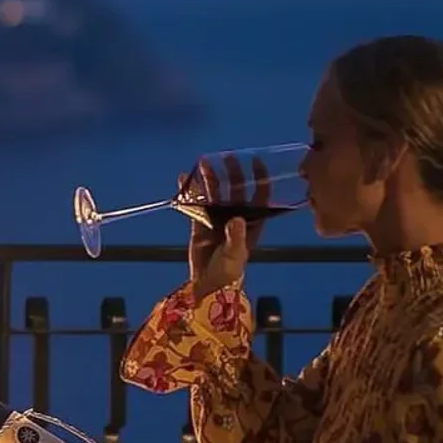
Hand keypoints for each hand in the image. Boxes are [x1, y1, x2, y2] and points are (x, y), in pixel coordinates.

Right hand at [185, 154, 269, 299]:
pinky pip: (195, 203)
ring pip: (214, 193)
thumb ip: (236, 236)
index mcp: (252, 222)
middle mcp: (236, 216)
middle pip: (235, 190)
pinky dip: (189, 192)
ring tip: (202, 163)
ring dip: (209, 179)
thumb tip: (236, 219)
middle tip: (226, 157)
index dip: (259, 178)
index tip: (256, 161)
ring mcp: (217, 218)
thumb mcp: (235, 254)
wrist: (208, 285)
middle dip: (232, 173)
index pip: (259, 196)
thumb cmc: (228, 271)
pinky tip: (183, 179)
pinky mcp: (200, 222)